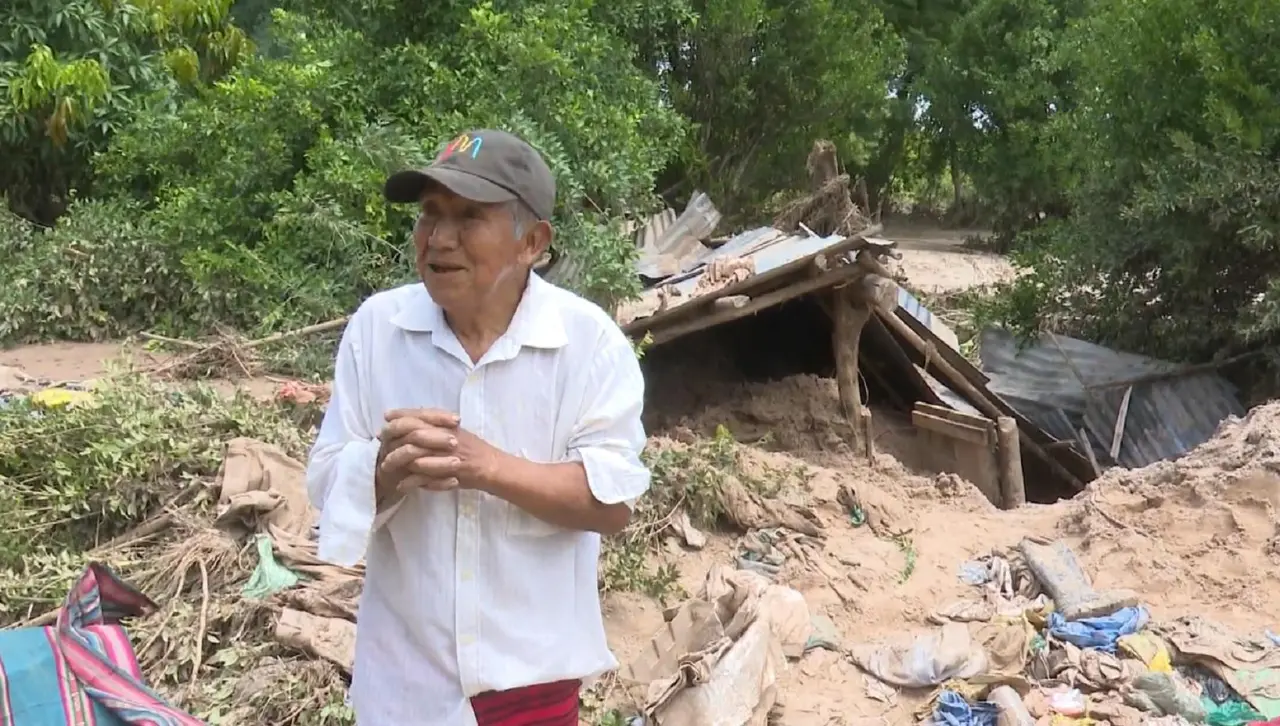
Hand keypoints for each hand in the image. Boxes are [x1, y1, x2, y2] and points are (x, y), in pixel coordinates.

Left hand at [379, 409, 503, 491]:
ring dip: (397, 461)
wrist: (491, 467)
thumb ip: (438, 424)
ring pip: (414, 455)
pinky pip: (423, 477)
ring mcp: (446, 455)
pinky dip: (409, 482)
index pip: (420, 414)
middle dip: (393, 437)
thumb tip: (416, 418)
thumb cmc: (475, 448)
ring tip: (385, 466)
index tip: (387, 416)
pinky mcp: (447, 473)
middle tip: (380, 441)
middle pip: (413, 432)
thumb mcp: (457, 430)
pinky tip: (400, 485)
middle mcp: (446, 437)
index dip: (401, 414)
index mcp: (448, 425)